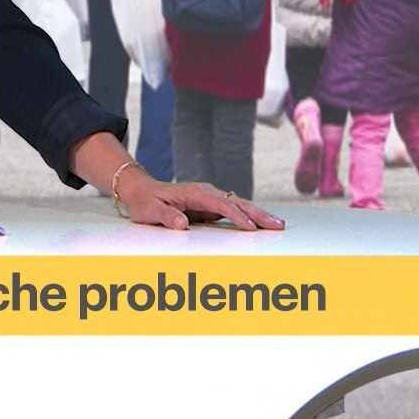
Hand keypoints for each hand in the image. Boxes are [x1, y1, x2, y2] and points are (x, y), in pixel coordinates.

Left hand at [118, 172, 283, 230]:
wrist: (141, 191)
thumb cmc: (145, 201)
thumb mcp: (150, 211)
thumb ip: (167, 216)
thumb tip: (182, 223)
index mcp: (195, 193)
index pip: (221, 204)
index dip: (236, 216)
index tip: (250, 227)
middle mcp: (206, 193)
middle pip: (237, 202)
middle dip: (258, 214)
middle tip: (277, 224)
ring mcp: (210, 199)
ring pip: (239, 206)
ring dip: (259, 215)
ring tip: (277, 224)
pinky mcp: (211, 207)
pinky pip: (234, 211)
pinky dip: (250, 217)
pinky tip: (262, 224)